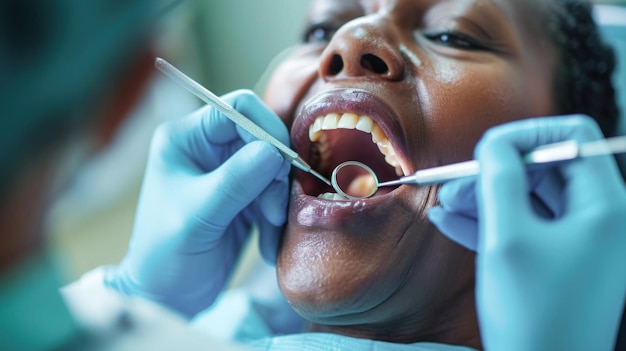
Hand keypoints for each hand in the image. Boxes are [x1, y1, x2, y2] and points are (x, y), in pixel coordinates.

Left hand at [104, 90, 289, 317]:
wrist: (168, 296)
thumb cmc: (166, 254)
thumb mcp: (198, 215)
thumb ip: (235, 181)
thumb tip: (274, 151)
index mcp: (186, 138)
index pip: (237, 109)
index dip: (266, 129)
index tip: (284, 162)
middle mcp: (208, 148)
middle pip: (262, 139)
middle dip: (274, 175)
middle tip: (274, 212)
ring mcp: (228, 172)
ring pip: (274, 168)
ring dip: (278, 200)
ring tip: (269, 231)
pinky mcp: (245, 197)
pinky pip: (275, 193)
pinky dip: (277, 216)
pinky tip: (266, 243)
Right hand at [430, 115, 625, 349]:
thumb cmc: (532, 312)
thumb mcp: (508, 237)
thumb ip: (499, 179)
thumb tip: (493, 143)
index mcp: (605, 205)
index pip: (571, 137)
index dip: (525, 135)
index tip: (485, 152)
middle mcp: (599, 218)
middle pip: (545, 167)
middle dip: (494, 171)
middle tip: (453, 185)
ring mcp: (579, 242)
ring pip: (529, 198)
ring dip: (485, 197)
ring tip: (443, 204)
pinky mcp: (559, 261)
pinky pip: (524, 227)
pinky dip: (489, 222)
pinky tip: (449, 223)